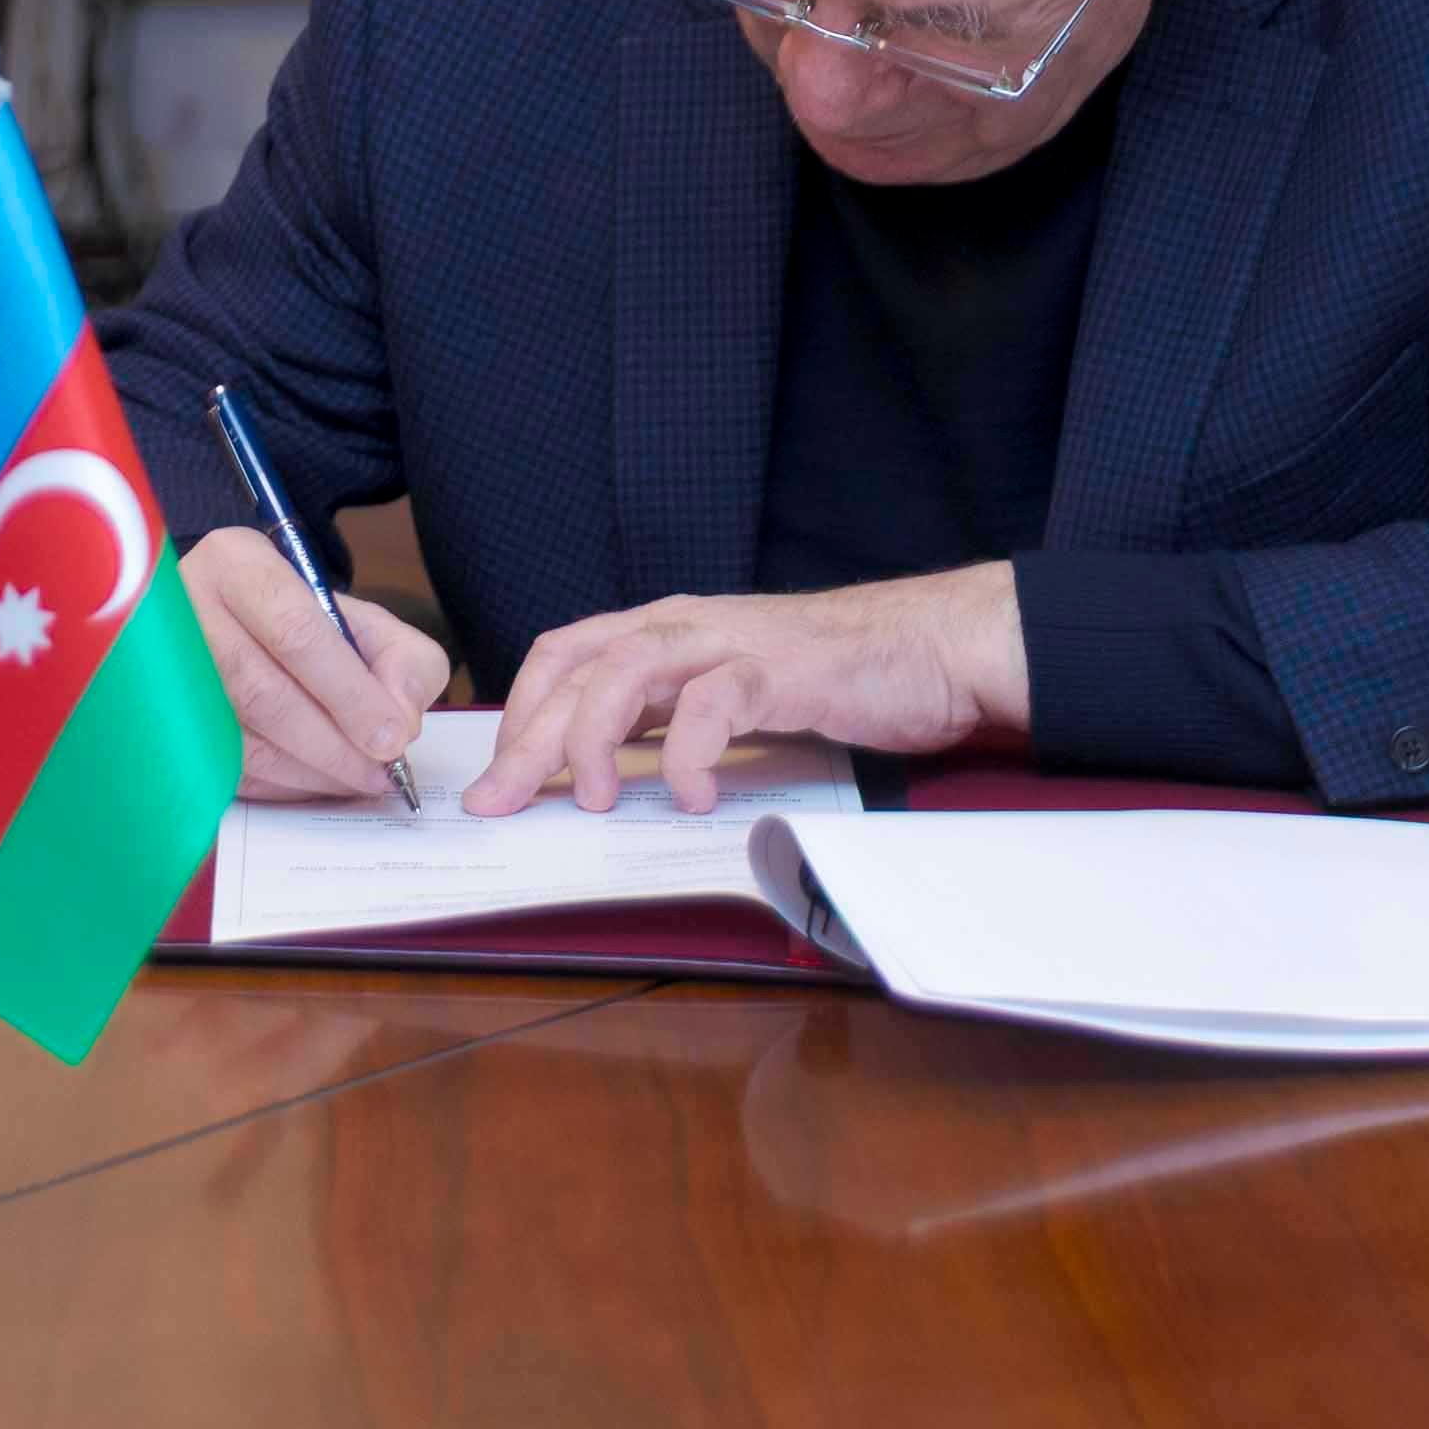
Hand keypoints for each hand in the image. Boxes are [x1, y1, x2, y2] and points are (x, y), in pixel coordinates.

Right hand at [181, 524, 447, 805]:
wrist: (233, 631)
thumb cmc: (303, 627)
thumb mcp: (363, 620)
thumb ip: (403, 660)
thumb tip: (399, 719)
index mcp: (236, 564)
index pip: (294, 630)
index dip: (348, 691)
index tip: (393, 735)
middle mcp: (184, 610)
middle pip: (261, 690)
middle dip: (332, 742)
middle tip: (380, 771)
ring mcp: (161, 671)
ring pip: (238, 737)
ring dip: (307, 771)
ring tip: (356, 780)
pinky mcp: (160, 723)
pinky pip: (222, 767)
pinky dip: (277, 785)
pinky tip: (314, 784)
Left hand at [465, 568, 1024, 816]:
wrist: (931, 648)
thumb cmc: (832, 677)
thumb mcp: (728, 694)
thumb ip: (669, 715)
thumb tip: (603, 769)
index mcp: (666, 630)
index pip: (563, 656)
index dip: (518, 714)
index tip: (498, 781)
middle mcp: (686, 625)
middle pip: (578, 669)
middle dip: (529, 740)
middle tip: (505, 803)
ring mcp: (731, 642)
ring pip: (627, 668)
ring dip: (594, 735)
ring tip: (597, 798)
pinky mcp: (782, 669)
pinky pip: (715, 701)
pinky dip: (691, 752)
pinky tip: (694, 795)